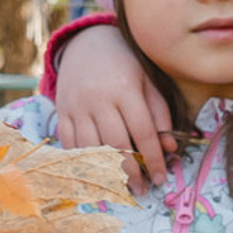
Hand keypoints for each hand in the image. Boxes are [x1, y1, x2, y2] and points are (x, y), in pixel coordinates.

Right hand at [53, 23, 176, 186]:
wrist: (86, 44)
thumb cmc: (124, 65)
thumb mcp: (148, 82)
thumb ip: (160, 114)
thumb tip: (170, 149)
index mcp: (125, 89)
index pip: (143, 132)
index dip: (153, 159)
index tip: (160, 178)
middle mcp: (99, 99)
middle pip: (116, 145)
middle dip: (131, 172)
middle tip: (141, 189)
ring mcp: (77, 107)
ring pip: (91, 149)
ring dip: (106, 173)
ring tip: (121, 186)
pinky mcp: (62, 113)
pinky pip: (70, 145)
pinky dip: (83, 162)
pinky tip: (96, 174)